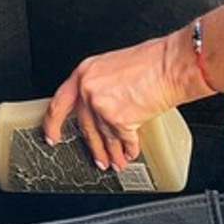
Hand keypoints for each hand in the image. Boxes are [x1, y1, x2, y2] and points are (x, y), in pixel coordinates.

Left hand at [43, 32, 196, 170]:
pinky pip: (123, 141)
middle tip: (97, 159)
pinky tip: (130, 154)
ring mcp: (102, 107)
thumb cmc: (152, 60)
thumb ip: (101, 85)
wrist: (172, 64)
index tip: (52, 136)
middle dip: (93, 147)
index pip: (59, 104)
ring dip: (112, 153)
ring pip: (104, 137)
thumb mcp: (114, 66)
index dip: (52, 124)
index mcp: (84, 73)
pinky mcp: (119, 121)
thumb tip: (100, 105)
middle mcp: (89, 91)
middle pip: (85, 126)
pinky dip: (129, 149)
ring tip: (116, 162)